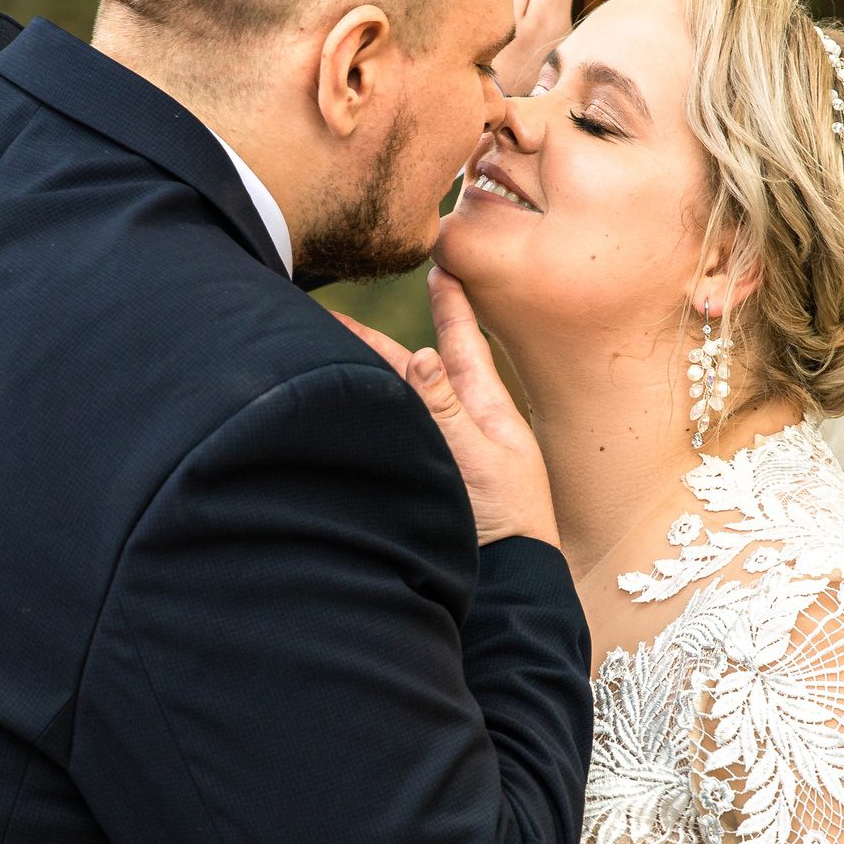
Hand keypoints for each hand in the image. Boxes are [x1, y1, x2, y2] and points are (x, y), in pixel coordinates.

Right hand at [334, 269, 558, 547]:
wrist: (510, 578)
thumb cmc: (508, 520)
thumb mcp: (478, 458)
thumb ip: (446, 408)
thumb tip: (419, 354)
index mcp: (485, 405)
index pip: (461, 340)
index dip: (448, 302)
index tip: (439, 265)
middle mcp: (462, 420)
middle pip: (413, 368)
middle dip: (378, 340)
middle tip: (340, 314)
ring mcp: (445, 448)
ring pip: (402, 399)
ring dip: (371, 376)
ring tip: (333, 352)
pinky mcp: (431, 475)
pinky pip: (400, 430)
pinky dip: (376, 412)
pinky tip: (352, 405)